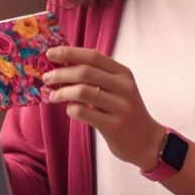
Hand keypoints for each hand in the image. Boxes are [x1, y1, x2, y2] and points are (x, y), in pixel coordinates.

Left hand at [42, 46, 166, 169]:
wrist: (147, 141)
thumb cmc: (125, 112)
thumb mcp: (118, 89)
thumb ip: (97, 77)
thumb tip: (62, 67)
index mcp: (123, 73)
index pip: (93, 56)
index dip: (70, 53)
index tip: (50, 54)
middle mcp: (124, 87)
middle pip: (85, 72)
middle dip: (61, 73)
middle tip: (47, 78)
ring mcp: (121, 107)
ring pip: (82, 92)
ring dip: (62, 92)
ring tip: (53, 96)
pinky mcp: (114, 126)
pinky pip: (83, 113)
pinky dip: (71, 109)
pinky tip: (70, 110)